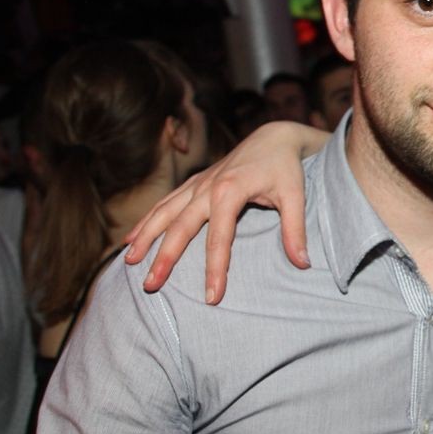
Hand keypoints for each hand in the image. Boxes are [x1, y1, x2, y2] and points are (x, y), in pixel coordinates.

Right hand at [124, 121, 328, 303]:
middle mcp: (207, 186)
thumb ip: (295, 230)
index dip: (215, 269)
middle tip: (150, 286)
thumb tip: (303, 264)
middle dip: (164, 258)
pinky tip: (131, 239)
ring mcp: (197, 183)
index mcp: (230, 190)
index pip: (219, 237)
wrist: (275, 136)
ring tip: (129, 263)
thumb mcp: (296, 196)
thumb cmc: (285, 167)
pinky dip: (147, 221)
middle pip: (180, 226)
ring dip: (145, 237)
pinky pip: (165, 203)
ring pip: (164, 212)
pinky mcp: (195, 182)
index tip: (211, 297)